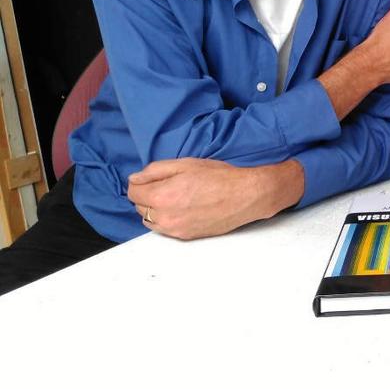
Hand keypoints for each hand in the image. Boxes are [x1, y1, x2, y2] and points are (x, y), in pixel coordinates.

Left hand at [127, 158, 302, 239]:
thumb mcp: (185, 164)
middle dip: (148, 195)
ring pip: (149, 220)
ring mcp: (174, 229)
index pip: (132, 192)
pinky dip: (167, 219)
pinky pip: (164, 229)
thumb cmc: (219, 177)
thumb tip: (135, 179)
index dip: (140, 182)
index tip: (151, 178)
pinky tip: (183, 208)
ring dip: (155, 209)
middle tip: (167, 185)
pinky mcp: (185, 236)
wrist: (245, 196)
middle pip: (139, 207)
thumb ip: (155, 170)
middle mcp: (164, 216)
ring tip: (175, 198)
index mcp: (161, 196)